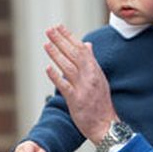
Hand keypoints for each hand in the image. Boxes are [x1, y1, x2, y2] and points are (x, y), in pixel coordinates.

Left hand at [43, 25, 116, 142]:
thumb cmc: (101, 102)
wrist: (105, 124)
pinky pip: (65, 86)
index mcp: (95, 70)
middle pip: (74, 55)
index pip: (81, 49)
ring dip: (57, 55)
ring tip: (47, 44)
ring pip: (68, 67)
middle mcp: (90, 77)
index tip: (59, 27)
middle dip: (61, 41)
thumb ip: (92, 61)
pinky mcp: (77, 100)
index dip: (69, 37)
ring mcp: (84, 88)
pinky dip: (56, 77)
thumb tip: (87, 44)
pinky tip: (48, 68)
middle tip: (50, 30)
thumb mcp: (100, 78)